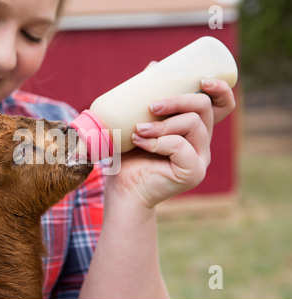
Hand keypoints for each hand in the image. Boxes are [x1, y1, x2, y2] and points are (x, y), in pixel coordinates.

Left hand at [106, 78, 235, 208]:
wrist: (123, 188)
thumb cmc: (129, 155)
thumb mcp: (139, 120)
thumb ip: (148, 97)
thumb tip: (154, 65)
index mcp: (194, 130)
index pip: (220, 107)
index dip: (219, 90)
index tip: (202, 79)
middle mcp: (202, 143)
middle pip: (204, 109)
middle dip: (178, 101)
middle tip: (152, 106)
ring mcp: (200, 159)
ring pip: (192, 124)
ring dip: (162, 124)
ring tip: (138, 131)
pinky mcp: (193, 172)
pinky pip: (180, 146)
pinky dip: (158, 141)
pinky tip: (140, 142)